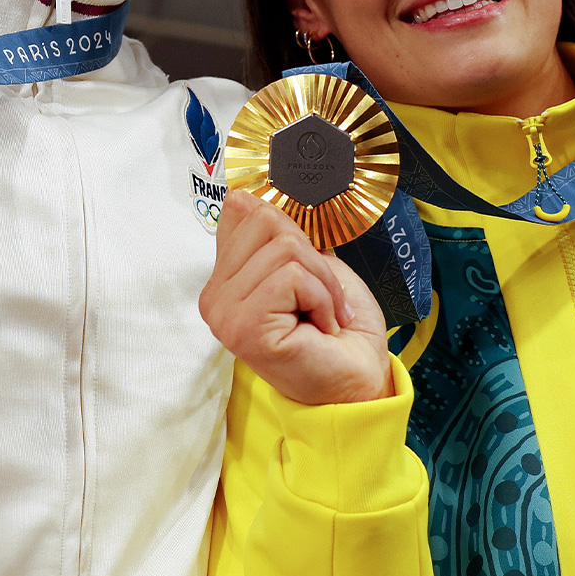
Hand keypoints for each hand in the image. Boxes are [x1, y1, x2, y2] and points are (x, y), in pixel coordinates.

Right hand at [198, 189, 391, 405]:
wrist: (360, 379)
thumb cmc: (339, 328)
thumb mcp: (308, 264)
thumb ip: (274, 234)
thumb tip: (240, 196)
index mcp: (225, 279)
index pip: (243, 211)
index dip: (290, 230)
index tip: (307, 271)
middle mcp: (214, 297)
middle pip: (265, 222)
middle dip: (311, 255)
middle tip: (322, 296)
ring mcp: (224, 314)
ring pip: (285, 250)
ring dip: (322, 282)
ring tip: (324, 315)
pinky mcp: (244, 327)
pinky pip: (292, 277)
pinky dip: (322, 299)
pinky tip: (321, 327)